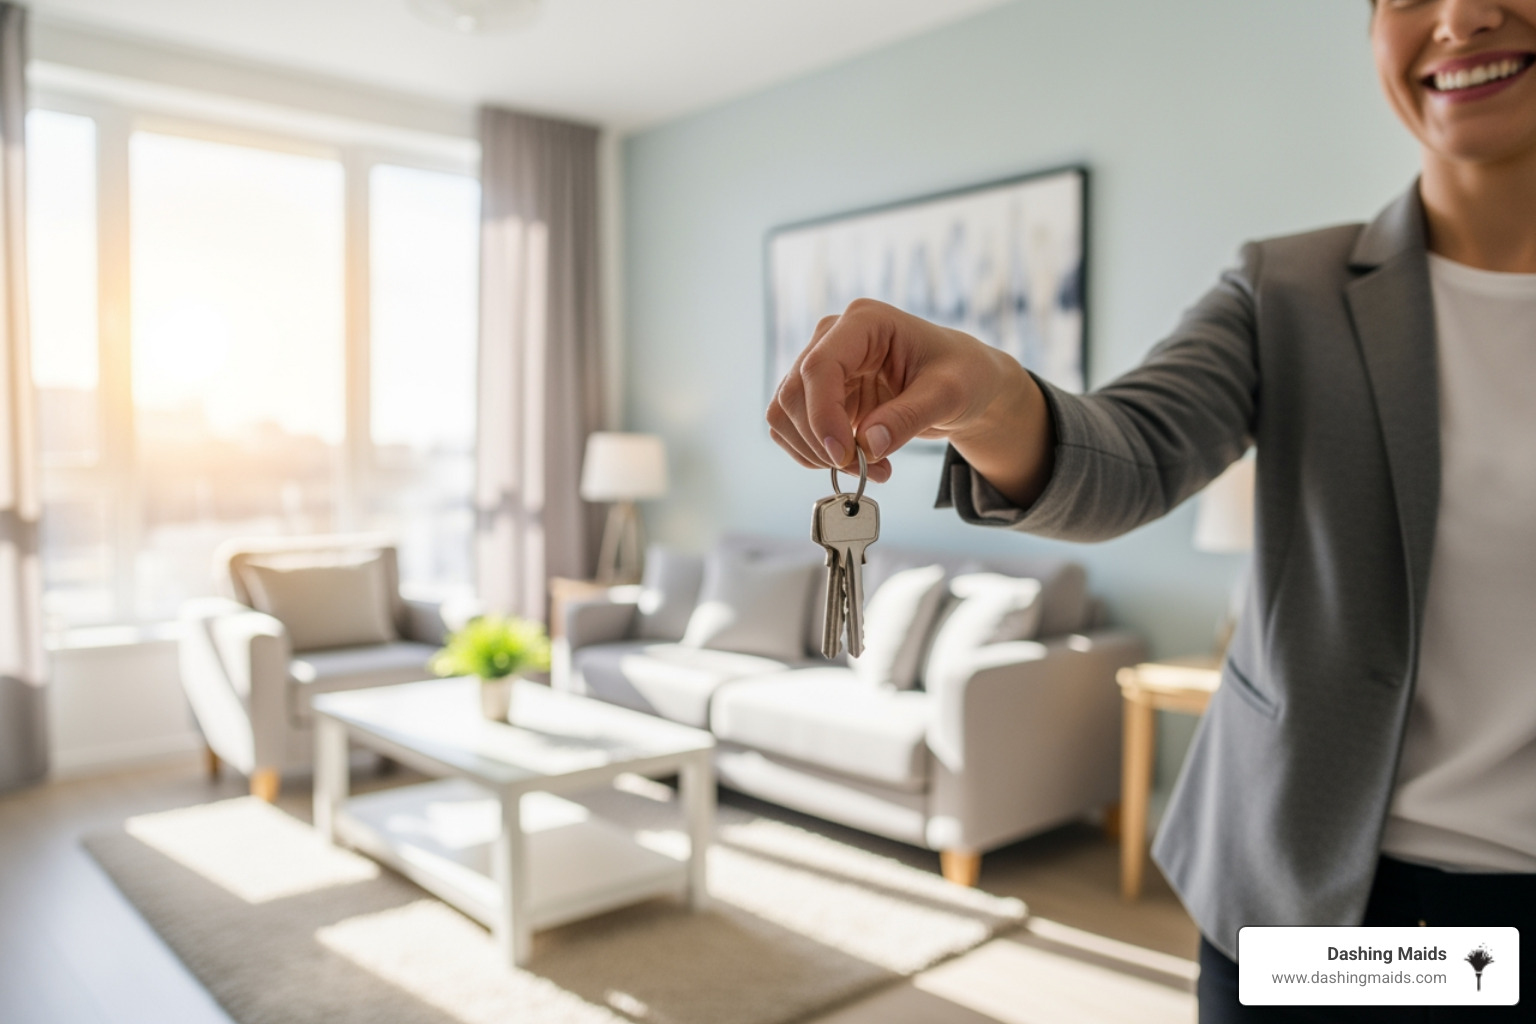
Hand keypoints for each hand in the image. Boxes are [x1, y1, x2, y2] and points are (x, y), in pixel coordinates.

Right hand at [766, 299, 1053, 503]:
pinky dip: (814, 455)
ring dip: (816, 453)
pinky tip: (852, 461)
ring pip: (785, 415)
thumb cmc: (962, 374)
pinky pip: (792, 430)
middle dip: (823, 442)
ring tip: (868, 468)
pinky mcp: (818, 396)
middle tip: (869, 469)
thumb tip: (869, 445)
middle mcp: (832, 338)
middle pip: (794, 394)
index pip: (819, 367)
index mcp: (864, 322)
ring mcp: (821, 367)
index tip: (844, 455)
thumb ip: (909, 417)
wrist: (964, 382)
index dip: (822, 415)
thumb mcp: (948, 395)